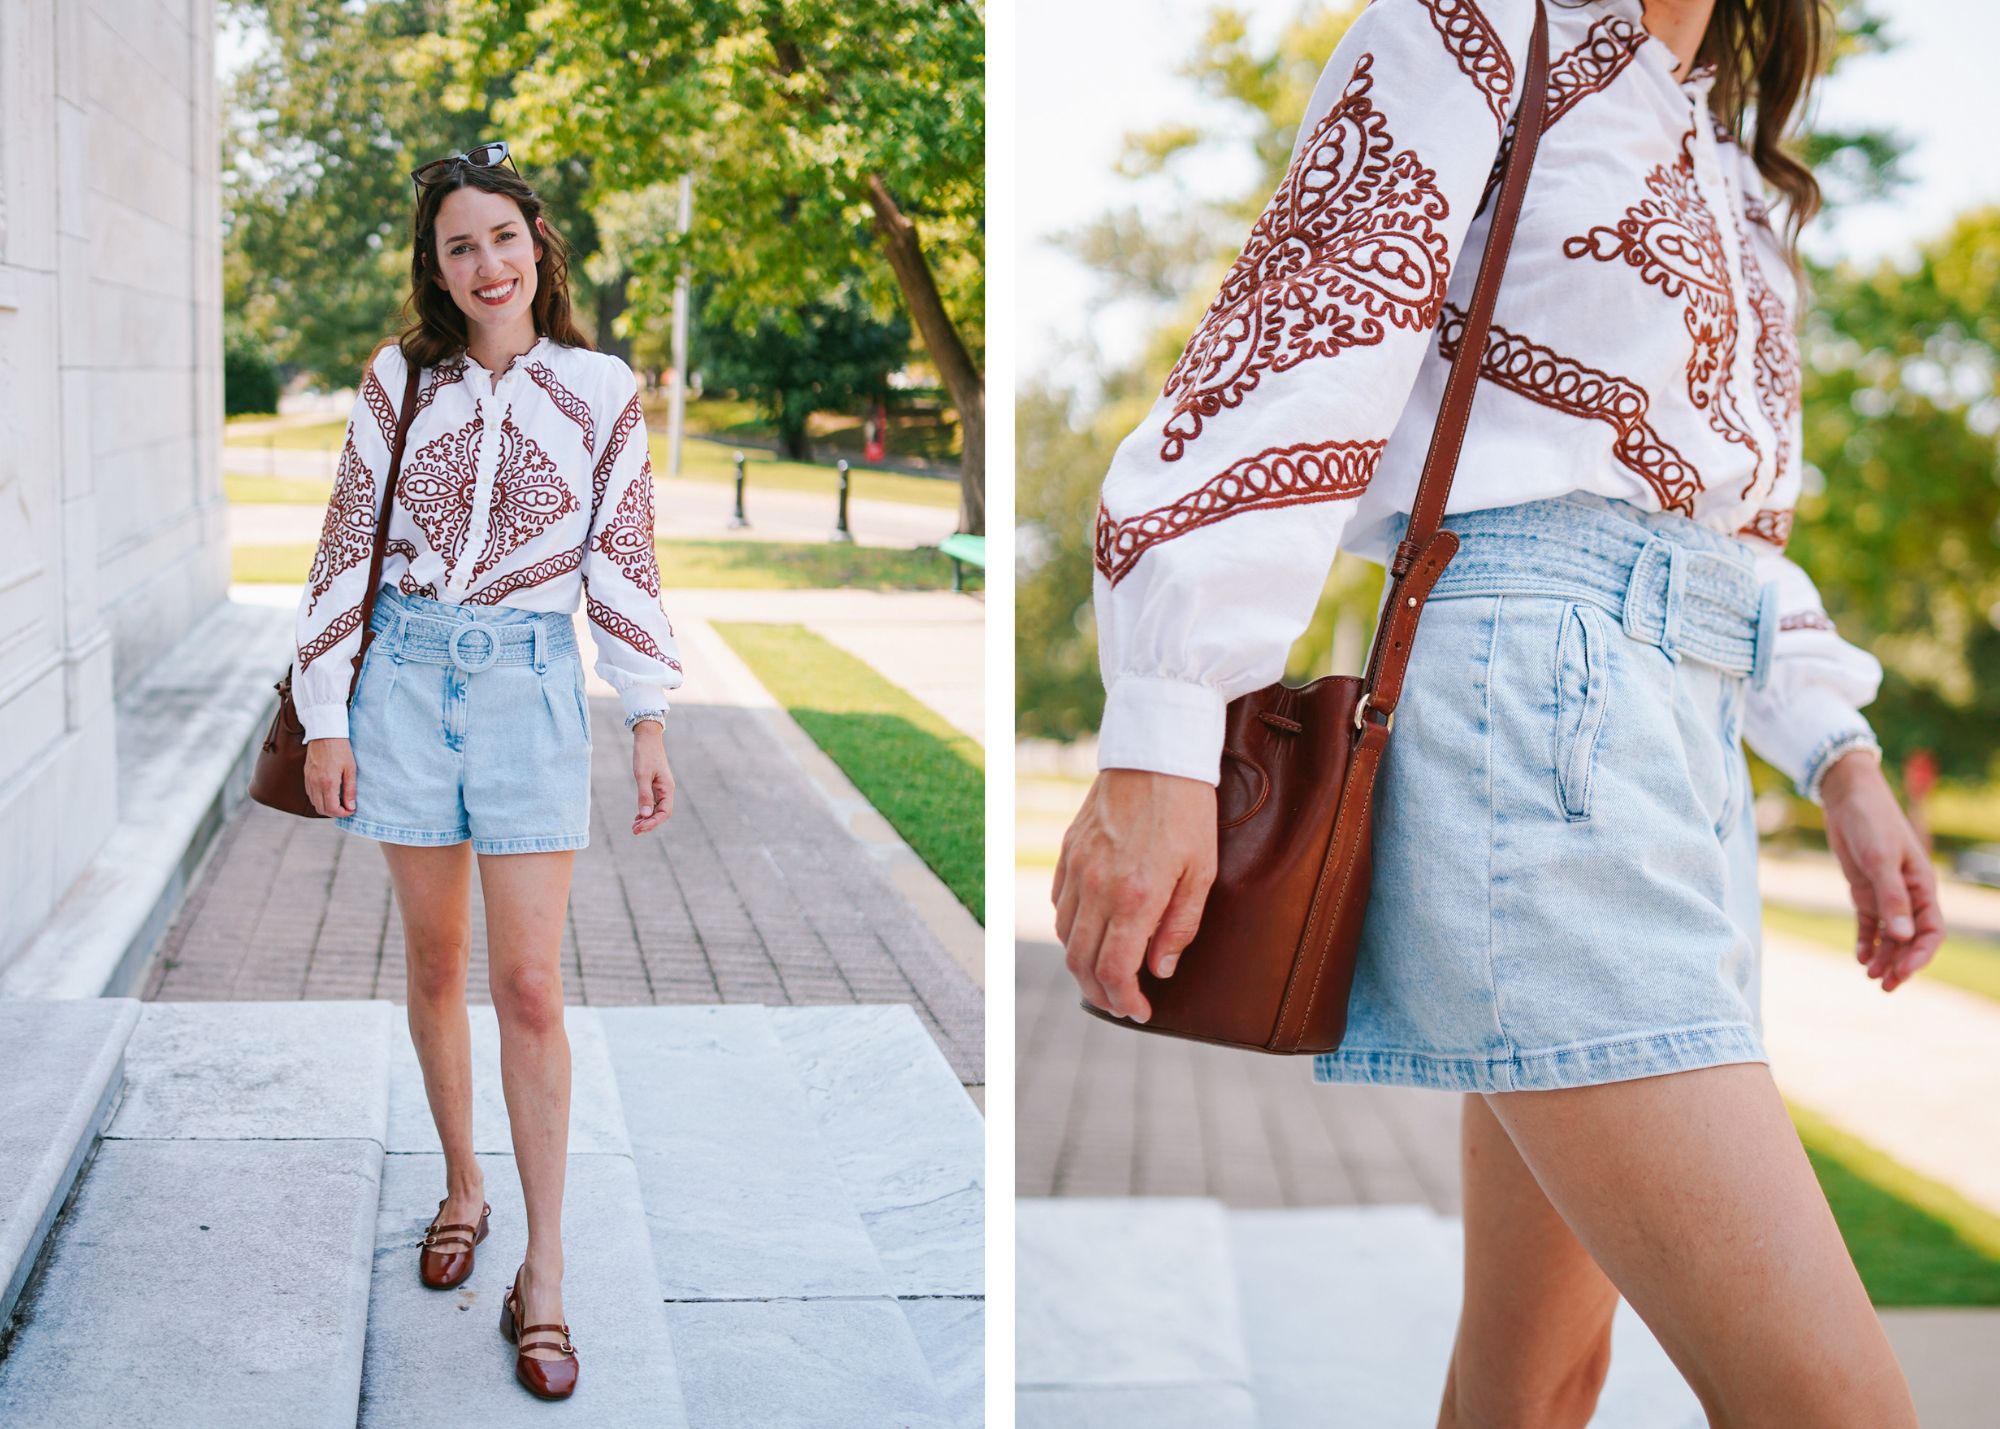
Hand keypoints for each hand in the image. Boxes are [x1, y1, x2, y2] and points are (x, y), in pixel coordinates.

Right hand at [305, 737, 357, 817]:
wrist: (325, 734)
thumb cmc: (341, 750)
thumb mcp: (351, 769)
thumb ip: (350, 789)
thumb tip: (351, 807)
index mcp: (328, 783)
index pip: (332, 809)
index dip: (343, 813)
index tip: (352, 810)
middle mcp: (315, 784)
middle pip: (322, 809)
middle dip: (335, 812)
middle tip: (346, 808)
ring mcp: (309, 780)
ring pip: (315, 803)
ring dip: (326, 807)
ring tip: (339, 801)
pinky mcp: (306, 776)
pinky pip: (310, 794)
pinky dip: (319, 799)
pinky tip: (329, 794)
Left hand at [631, 720, 673, 834]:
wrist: (647, 738)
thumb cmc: (645, 755)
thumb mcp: (642, 775)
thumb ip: (644, 795)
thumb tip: (645, 815)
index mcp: (667, 789)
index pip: (664, 813)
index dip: (653, 823)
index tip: (639, 828)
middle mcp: (666, 790)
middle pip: (661, 813)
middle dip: (649, 824)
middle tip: (634, 831)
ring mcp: (661, 788)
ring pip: (657, 809)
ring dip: (647, 819)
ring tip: (634, 827)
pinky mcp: (655, 785)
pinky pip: (653, 802)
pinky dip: (646, 811)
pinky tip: (638, 816)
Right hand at [1052, 768, 1217, 1022]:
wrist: (1156, 753)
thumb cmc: (1188, 811)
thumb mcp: (1203, 872)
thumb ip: (1180, 926)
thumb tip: (1160, 970)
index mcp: (1135, 896)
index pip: (1114, 970)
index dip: (1125, 1001)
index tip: (1140, 1011)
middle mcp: (1097, 887)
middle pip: (1081, 963)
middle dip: (1100, 994)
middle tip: (1122, 1004)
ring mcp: (1077, 868)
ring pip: (1066, 936)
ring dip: (1083, 964)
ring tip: (1108, 973)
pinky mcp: (1067, 851)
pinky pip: (1059, 904)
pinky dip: (1073, 929)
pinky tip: (1094, 931)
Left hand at [1821, 750, 1943, 991]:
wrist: (1847, 798)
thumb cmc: (1871, 823)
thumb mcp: (1880, 860)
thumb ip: (1891, 897)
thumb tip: (1904, 937)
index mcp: (1922, 887)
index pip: (1931, 931)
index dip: (1920, 955)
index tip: (1902, 973)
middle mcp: (1907, 894)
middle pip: (1912, 938)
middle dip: (1902, 963)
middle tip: (1885, 986)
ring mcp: (1885, 893)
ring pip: (1891, 934)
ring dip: (1884, 956)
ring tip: (1870, 976)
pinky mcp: (1864, 889)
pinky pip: (1870, 922)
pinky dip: (1867, 940)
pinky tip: (1860, 957)